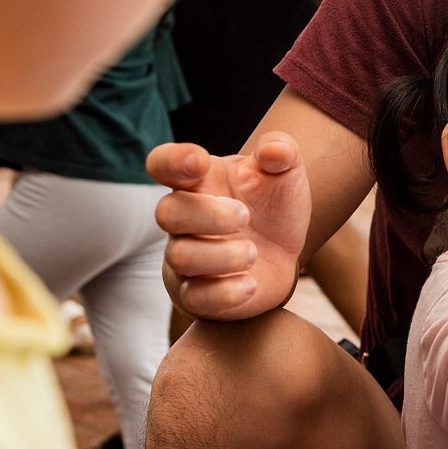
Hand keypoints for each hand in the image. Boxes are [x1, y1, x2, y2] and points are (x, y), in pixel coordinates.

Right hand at [147, 135, 310, 321]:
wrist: (283, 253)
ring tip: (254, 252)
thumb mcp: (284, 174)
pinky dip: (225, 292)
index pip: (163, 164)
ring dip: (223, 255)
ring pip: (181, 257)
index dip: (172, 161)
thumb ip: (281, 152)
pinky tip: (251, 284)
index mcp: (197, 182)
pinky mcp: (198, 294)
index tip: (198, 161)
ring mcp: (187, 258)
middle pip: (167, 213)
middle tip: (246, 216)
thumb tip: (275, 151)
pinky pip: (195, 297)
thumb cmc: (272, 205)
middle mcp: (184, 219)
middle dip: (208, 214)